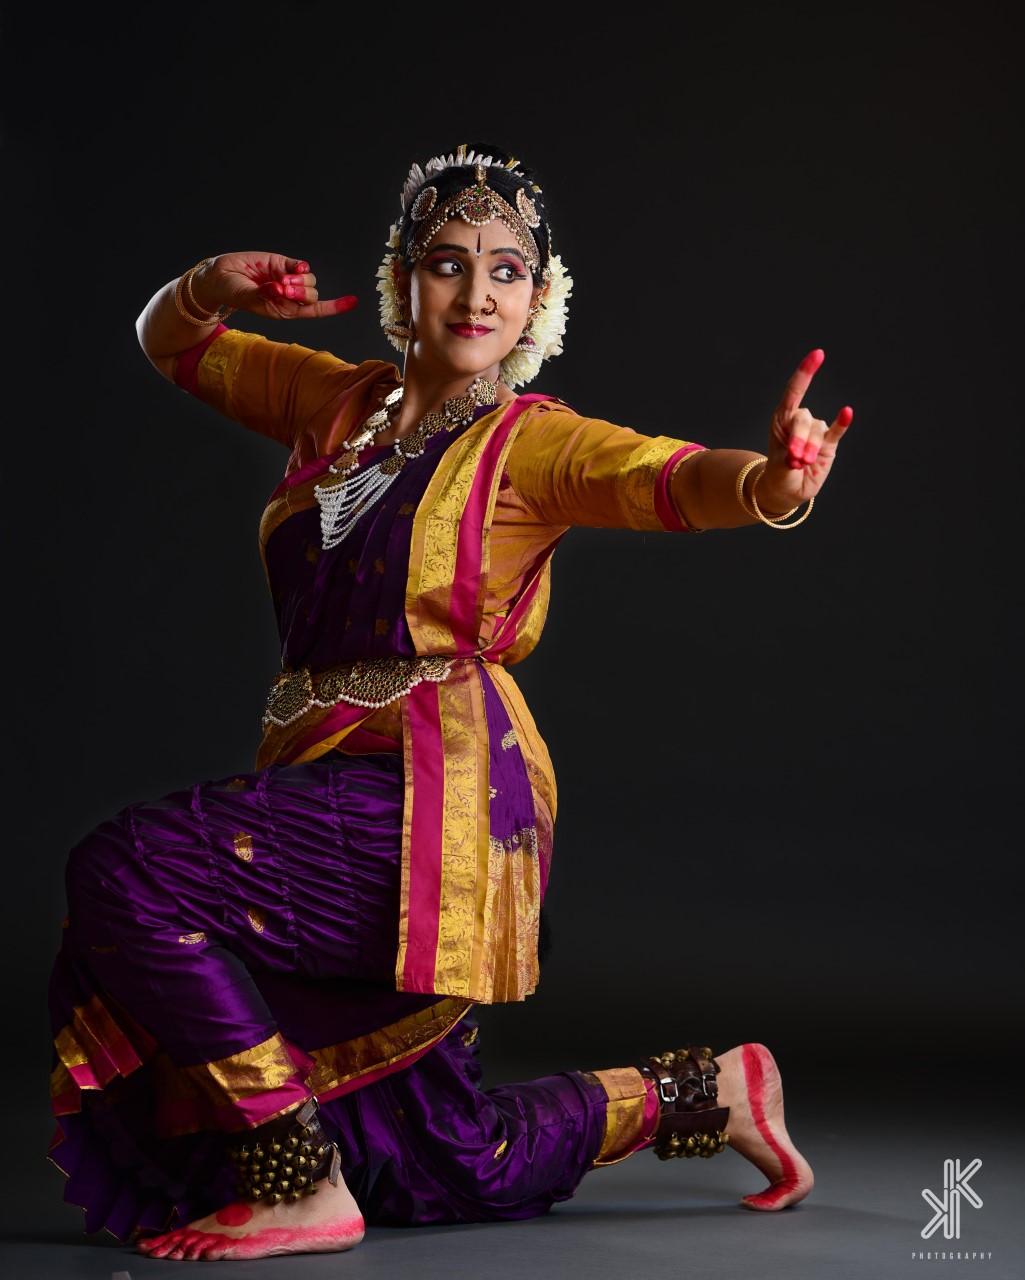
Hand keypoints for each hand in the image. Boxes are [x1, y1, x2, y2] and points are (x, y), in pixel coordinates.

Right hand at [189, 252, 357, 320]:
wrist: (220, 276)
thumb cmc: (233, 293)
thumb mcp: (247, 298)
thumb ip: (264, 296)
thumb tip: (279, 289)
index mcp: (286, 311)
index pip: (315, 311)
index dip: (334, 307)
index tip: (352, 301)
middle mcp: (291, 297)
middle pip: (312, 296)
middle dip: (299, 292)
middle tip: (279, 288)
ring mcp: (288, 279)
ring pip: (310, 281)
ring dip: (297, 280)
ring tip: (276, 280)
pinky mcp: (283, 264)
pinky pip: (302, 266)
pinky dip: (300, 267)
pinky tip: (291, 268)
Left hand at [755, 349, 853, 513]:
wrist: (787, 490)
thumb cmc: (778, 474)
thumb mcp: (777, 465)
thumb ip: (789, 456)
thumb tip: (806, 452)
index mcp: (782, 419)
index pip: (794, 391)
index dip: (806, 372)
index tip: (818, 355)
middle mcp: (799, 421)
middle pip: (804, 418)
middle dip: (798, 439)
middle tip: (793, 459)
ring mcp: (815, 432)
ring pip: (817, 431)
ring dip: (809, 448)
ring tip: (801, 463)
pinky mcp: (828, 444)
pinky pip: (836, 431)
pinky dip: (842, 423)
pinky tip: (846, 412)